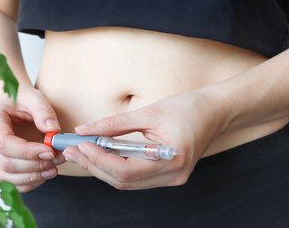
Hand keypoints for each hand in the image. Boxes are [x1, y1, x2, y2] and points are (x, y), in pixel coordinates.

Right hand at [0, 86, 65, 191]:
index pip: (4, 143)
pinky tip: (45, 174)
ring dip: (33, 176)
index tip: (50, 151)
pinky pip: (11, 183)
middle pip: (6, 163)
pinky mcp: (1, 166)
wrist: (20, 107)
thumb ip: (43, 111)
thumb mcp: (35, 97)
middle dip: (34, 165)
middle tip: (57, 158)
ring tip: (54, 168)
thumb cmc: (25, 101)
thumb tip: (52, 130)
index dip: (27, 151)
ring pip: (6, 177)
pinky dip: (29, 183)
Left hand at [63, 87, 232, 189]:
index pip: (125, 171)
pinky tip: (103, 154)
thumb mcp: (149, 112)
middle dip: (95, 165)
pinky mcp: (168, 174)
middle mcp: (172, 176)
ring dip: (103, 167)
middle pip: (123, 181)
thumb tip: (84, 130)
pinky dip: (116, 167)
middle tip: (73, 150)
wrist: (215, 111)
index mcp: (170, 160)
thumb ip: (115, 124)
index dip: (98, 160)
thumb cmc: (187, 108)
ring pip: (127, 182)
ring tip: (83, 152)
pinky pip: (136, 177)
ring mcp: (171, 178)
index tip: (79, 145)